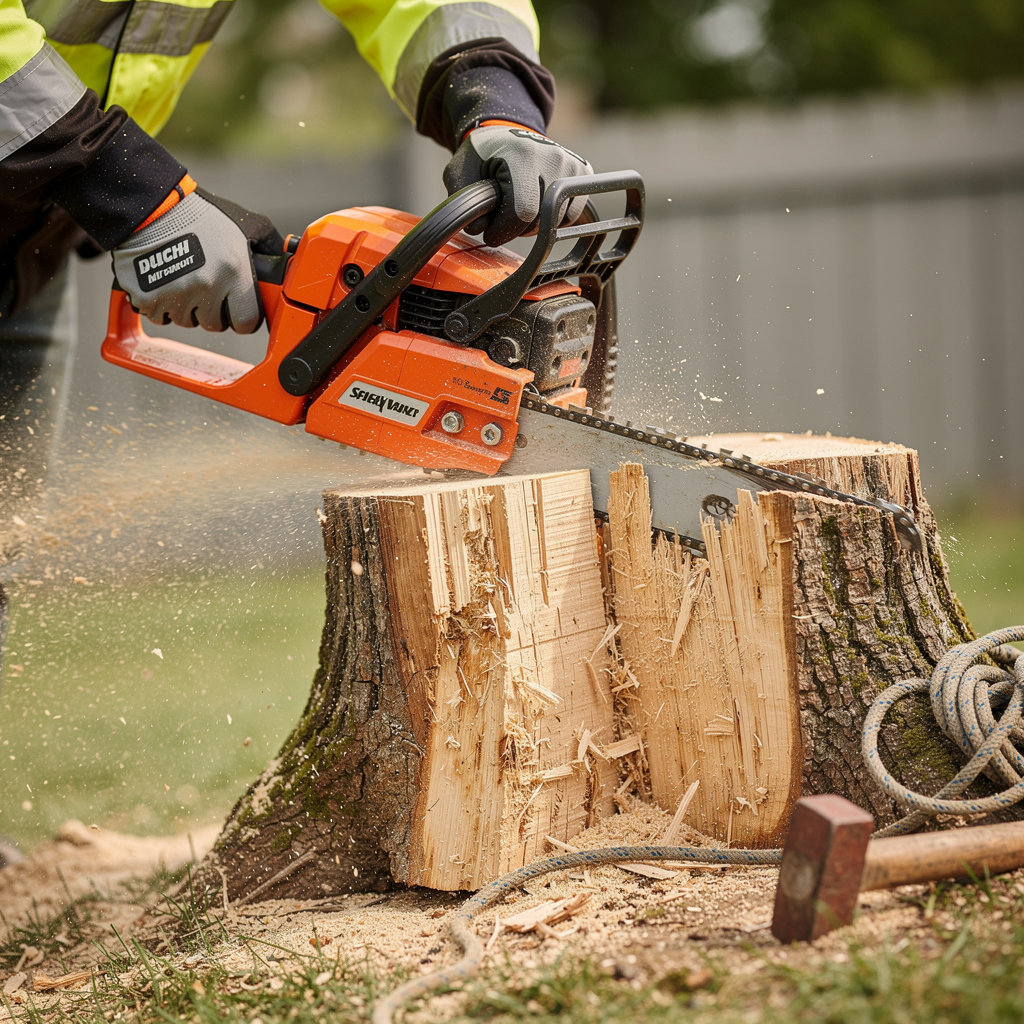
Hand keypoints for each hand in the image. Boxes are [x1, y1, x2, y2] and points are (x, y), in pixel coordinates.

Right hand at [112, 188, 283, 332]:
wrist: (150, 204)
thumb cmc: (201, 214)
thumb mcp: (246, 224)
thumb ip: (271, 246)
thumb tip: (288, 263)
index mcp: (234, 273)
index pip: (247, 322)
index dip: (244, 317)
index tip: (239, 309)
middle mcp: (207, 287)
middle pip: (217, 324)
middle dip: (216, 310)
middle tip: (209, 286)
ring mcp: (176, 295)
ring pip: (189, 321)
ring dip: (189, 307)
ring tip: (186, 278)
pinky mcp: (148, 298)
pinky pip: (162, 317)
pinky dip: (163, 305)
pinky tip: (166, 281)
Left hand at [443, 123, 592, 246]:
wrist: (506, 131)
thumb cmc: (482, 155)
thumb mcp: (460, 172)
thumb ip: (464, 201)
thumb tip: (479, 228)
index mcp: (522, 155)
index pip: (522, 211)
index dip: (503, 230)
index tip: (490, 232)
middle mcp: (553, 158)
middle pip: (539, 220)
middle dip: (516, 229)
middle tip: (501, 220)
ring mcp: (571, 165)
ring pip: (557, 221)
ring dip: (534, 226)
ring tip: (518, 211)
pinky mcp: (583, 172)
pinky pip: (571, 215)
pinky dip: (553, 220)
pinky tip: (536, 208)